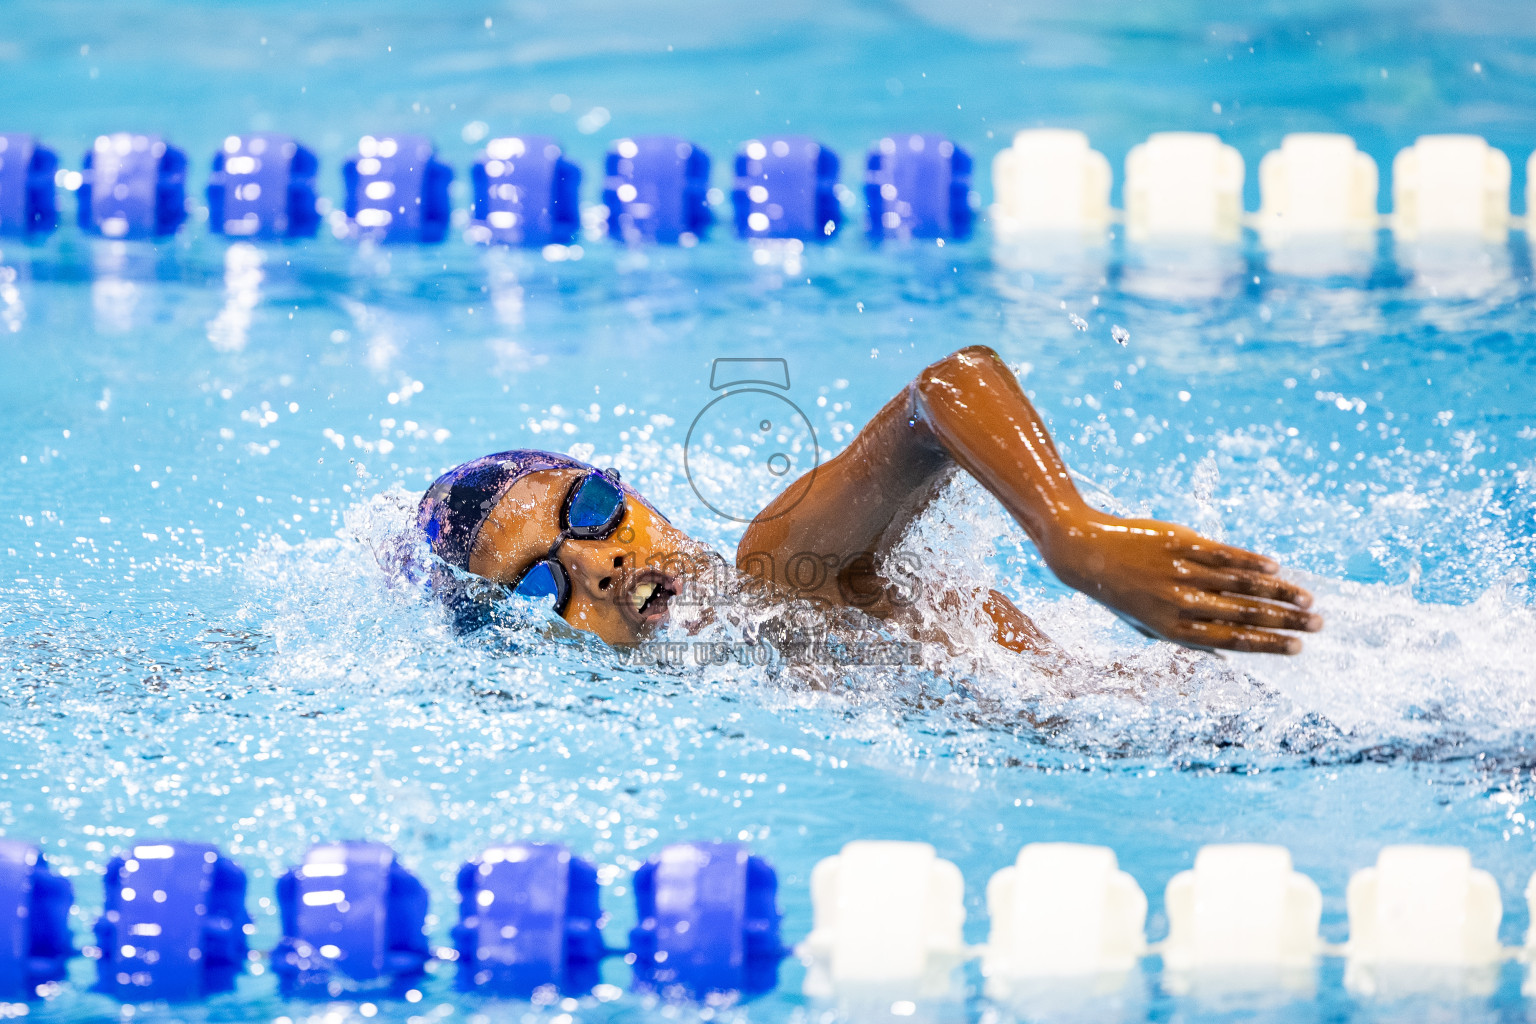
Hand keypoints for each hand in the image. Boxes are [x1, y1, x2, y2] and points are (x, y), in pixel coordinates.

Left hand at [1041, 512, 1320, 654]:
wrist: (1085, 554)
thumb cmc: (1120, 594)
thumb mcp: (1146, 626)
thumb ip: (1184, 638)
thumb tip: (1224, 653)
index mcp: (1173, 630)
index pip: (1231, 641)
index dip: (1267, 645)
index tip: (1297, 648)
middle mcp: (1180, 603)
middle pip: (1243, 614)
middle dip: (1285, 621)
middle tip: (1318, 624)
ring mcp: (1181, 572)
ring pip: (1240, 584)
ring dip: (1278, 592)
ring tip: (1306, 598)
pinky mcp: (1179, 544)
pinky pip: (1223, 554)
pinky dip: (1251, 561)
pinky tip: (1275, 567)